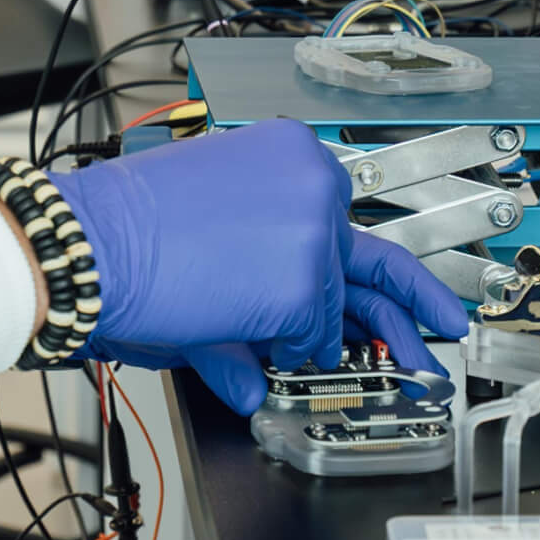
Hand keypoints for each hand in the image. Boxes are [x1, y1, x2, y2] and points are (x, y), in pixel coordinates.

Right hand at [51, 120, 469, 412]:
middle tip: (449, 327)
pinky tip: (244, 325)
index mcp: (289, 161)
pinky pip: (310, 336)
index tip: (412, 291)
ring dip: (315, 334)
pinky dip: (281, 348)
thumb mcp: (209, 261)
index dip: (380, 265)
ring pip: (334, 306)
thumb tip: (257, 378)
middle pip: (375, 259)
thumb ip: (247, 317)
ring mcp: (313, 233)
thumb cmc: (128, 239)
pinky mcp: (303, 282)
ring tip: (312, 338)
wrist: (91, 245)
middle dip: (417, 304)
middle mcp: (312, 185)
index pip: (352, 218)